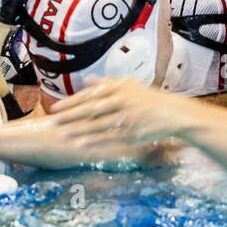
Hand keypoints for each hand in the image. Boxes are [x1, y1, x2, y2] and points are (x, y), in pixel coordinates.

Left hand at [46, 78, 195, 151]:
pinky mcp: (131, 133)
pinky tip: (80, 145)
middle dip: (71, 115)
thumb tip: (88, 81)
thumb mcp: (130, 86)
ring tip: (62, 133)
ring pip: (98, 125)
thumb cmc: (148, 99)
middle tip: (53, 120)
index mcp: (119, 89)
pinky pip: (109, 138)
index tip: (56, 107)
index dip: (72, 102)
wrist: (173, 113)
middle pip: (91, 109)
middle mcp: (122, 102)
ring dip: (79, 129)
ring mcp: (127, 118)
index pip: (91, 95)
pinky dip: (94, 142)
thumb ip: (108, 83)